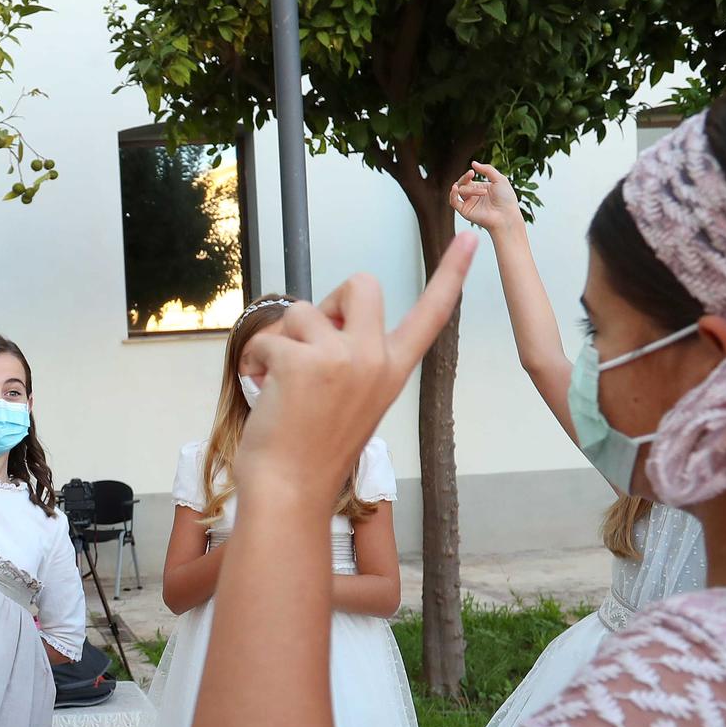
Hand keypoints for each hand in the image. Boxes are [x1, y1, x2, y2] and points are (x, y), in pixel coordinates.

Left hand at [235, 239, 477, 503]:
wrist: (289, 490)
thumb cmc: (311, 452)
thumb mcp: (352, 402)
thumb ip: (352, 359)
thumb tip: (323, 321)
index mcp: (394, 371)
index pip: (432, 315)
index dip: (451, 273)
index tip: (469, 237)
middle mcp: (375, 360)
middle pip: (363, 284)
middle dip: (330, 299)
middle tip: (310, 340)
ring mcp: (342, 359)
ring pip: (303, 310)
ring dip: (282, 339)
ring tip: (280, 380)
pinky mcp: (303, 362)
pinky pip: (268, 337)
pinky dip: (256, 359)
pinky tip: (261, 388)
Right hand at [450, 161, 522, 236]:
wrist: (506, 215)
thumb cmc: (506, 199)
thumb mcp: (499, 179)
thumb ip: (487, 169)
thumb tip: (473, 163)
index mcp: (481, 188)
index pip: (468, 179)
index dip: (467, 174)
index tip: (472, 171)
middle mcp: (474, 196)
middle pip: (461, 183)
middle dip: (465, 178)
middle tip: (471, 174)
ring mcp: (469, 203)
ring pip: (460, 191)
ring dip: (470, 189)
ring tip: (483, 193)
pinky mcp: (465, 211)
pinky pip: (453, 201)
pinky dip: (452, 194)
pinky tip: (455, 188)